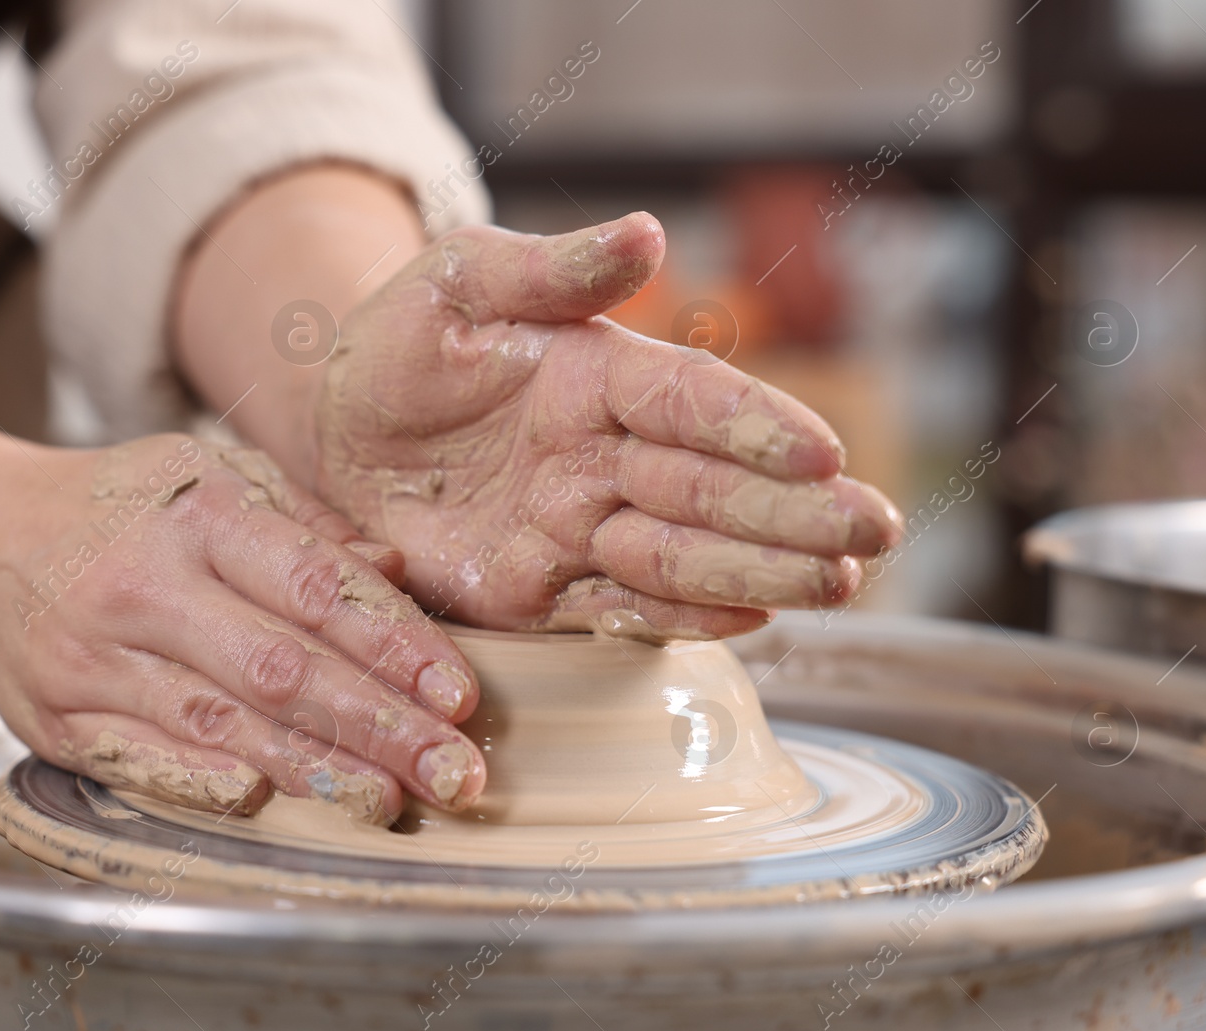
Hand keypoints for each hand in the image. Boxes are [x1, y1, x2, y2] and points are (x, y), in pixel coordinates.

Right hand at [0, 435, 485, 821]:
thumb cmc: (120, 505)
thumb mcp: (209, 476)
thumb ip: (304, 526)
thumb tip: (397, 569)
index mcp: (198, 514)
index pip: (313, 587)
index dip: (394, 644)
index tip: (460, 695)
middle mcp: (144, 586)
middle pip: (281, 668)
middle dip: (380, 726)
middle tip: (455, 771)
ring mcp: (93, 657)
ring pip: (222, 723)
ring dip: (316, 769)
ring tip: (392, 799)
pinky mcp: (58, 718)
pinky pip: (148, 759)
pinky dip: (213, 785)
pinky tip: (276, 804)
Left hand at [314, 213, 902, 639]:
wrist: (333, 432)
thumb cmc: (397, 340)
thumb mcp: (460, 281)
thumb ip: (551, 266)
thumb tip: (648, 234)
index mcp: (600, 373)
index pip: (693, 400)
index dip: (756, 427)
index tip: (822, 452)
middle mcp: (606, 453)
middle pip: (713, 486)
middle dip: (796, 512)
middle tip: (873, 536)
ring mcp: (580, 526)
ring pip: (684, 553)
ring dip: (762, 571)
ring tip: (836, 586)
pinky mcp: (543, 589)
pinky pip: (623, 606)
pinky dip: (685, 615)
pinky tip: (751, 621)